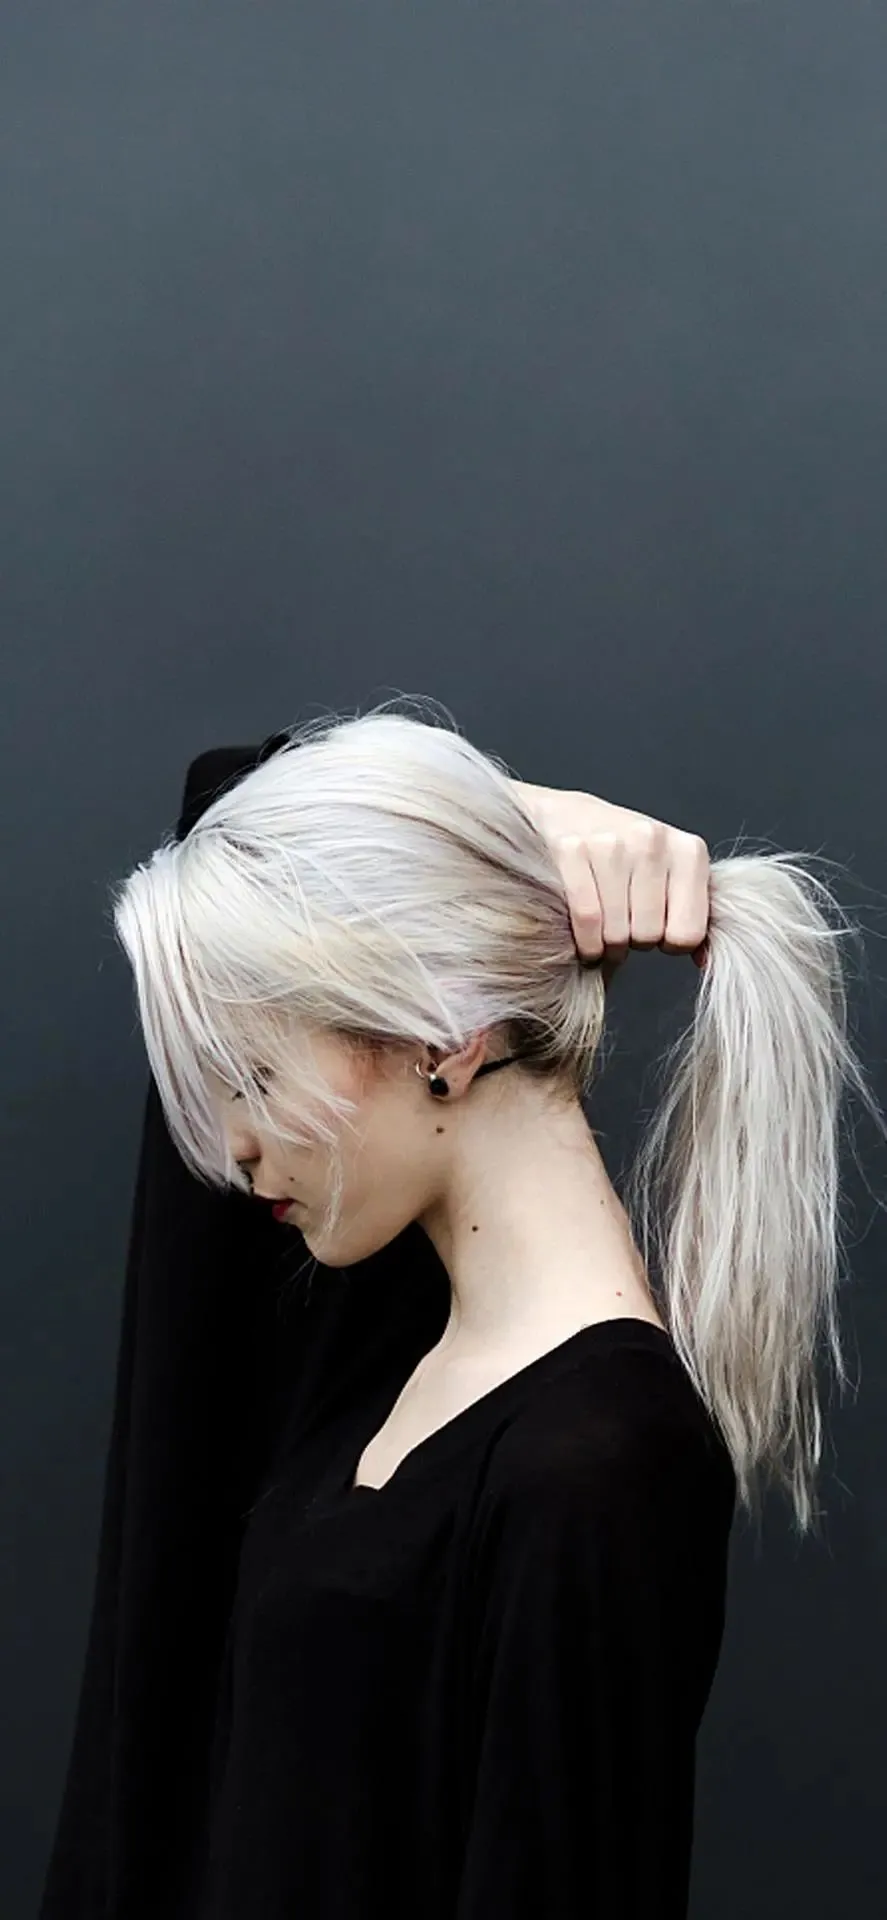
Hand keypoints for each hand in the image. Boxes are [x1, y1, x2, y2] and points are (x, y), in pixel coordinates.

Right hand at [512, 781, 710, 985]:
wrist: (572, 815)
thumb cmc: (627, 853)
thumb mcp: (673, 875)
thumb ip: (695, 916)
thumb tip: (706, 962)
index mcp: (688, 850)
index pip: (688, 933)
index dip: (670, 943)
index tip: (658, 931)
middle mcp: (652, 841)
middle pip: (649, 934)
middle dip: (635, 941)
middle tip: (626, 927)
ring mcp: (611, 843)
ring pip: (616, 931)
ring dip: (608, 945)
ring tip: (606, 931)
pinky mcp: (573, 850)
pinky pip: (586, 918)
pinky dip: (586, 942)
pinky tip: (587, 940)